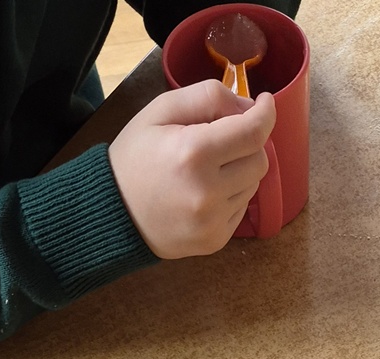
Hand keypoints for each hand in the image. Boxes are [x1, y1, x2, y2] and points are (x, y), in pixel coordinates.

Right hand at [108, 80, 276, 257]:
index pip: (253, 131)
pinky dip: (232, 194)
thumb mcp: (161, 110)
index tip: (265, 104)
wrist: (113, 212)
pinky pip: (241, 208)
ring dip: (240, 169)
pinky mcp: (215, 241)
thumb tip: (249, 107)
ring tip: (210, 166)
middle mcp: (208, 191)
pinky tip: (206, 191)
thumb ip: (208, 97)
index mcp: (194, 152)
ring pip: (253, 184)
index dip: (266, 114)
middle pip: (259, 159)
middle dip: (249, 143)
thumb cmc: (136, 156)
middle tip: (225, 137)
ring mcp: (213, 221)